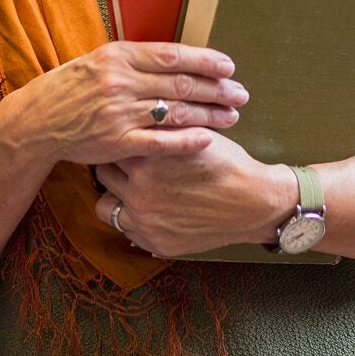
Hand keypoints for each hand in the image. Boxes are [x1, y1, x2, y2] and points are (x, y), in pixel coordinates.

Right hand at [19, 41, 248, 167]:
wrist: (39, 118)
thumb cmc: (74, 85)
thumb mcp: (102, 59)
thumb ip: (138, 58)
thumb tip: (179, 57)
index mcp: (120, 56)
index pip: (173, 56)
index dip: (205, 61)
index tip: (229, 66)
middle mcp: (122, 82)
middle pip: (181, 84)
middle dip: (217, 89)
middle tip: (241, 94)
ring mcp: (119, 114)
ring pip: (175, 112)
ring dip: (209, 114)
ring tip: (233, 116)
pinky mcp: (116, 143)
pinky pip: (159, 143)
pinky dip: (185, 141)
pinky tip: (208, 139)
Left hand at [93, 134, 297, 257]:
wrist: (251, 201)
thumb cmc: (224, 162)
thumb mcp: (191, 133)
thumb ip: (160, 127)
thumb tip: (133, 112)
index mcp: (148, 159)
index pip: (111, 144)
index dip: (117, 139)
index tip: (119, 137)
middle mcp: (140, 191)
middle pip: (103, 172)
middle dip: (113, 165)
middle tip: (124, 160)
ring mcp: (145, 221)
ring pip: (105, 205)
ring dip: (116, 194)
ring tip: (131, 186)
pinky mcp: (153, 242)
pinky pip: (125, 229)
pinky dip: (132, 217)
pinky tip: (149, 206)